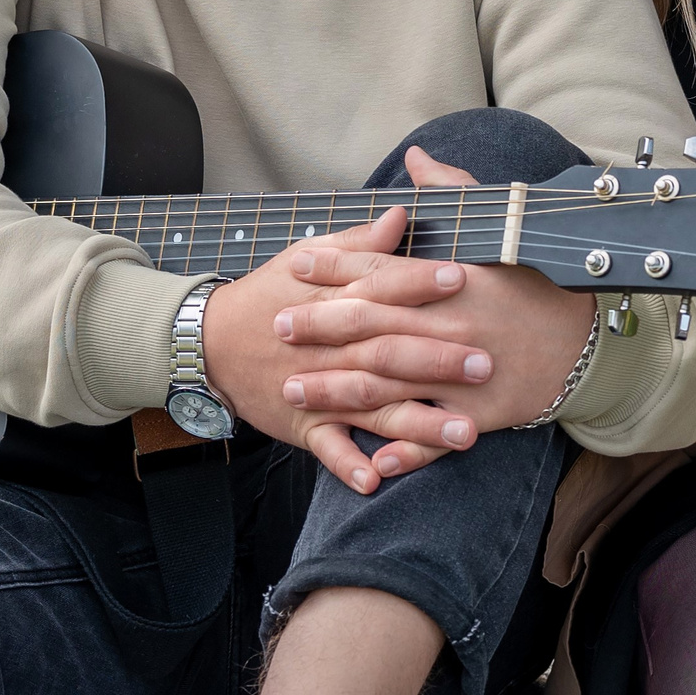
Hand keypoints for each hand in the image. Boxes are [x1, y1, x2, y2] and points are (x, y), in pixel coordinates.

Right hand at [200, 201, 489, 491]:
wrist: (210, 341)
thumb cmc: (269, 293)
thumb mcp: (307, 256)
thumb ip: (359, 243)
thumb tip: (401, 215)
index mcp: (335, 299)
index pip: (381, 286)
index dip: (419, 281)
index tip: (463, 276)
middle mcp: (331, 346)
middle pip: (388, 350)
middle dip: (436, 360)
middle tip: (485, 364)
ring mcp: (318, 388)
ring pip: (373, 406)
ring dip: (417, 423)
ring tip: (465, 434)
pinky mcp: (304, 424)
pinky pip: (328, 448)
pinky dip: (349, 464)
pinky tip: (378, 479)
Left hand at [279, 147, 595, 442]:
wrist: (591, 344)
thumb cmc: (538, 283)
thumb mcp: (502, 228)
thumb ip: (454, 192)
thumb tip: (417, 157)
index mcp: (455, 279)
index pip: (383, 268)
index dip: (335, 265)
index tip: (295, 264)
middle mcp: (453, 325)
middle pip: (373, 325)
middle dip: (319, 327)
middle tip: (277, 326)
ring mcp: (464, 374)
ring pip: (389, 383)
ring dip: (337, 389)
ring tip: (293, 389)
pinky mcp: (479, 415)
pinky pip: (433, 435)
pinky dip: (401, 447)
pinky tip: (367, 459)